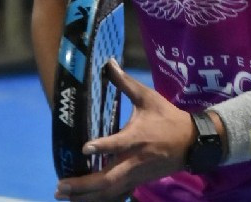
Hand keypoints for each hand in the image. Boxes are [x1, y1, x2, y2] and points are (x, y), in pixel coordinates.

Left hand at [55, 59, 194, 200]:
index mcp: (137, 137)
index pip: (118, 144)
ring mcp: (136, 175)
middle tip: (60, 185)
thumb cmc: (166, 117)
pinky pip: (117, 196)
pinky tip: (83, 201)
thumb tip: (109, 62)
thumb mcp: (147, 97)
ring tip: (63, 195)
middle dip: (82, 185)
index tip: (84, 148)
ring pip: (109, 192)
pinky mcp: (138, 182)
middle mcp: (135, 160)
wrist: (191, 142)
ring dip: (85, 196)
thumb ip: (125, 82)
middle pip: (107, 179)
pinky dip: (100, 200)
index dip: (102, 147)